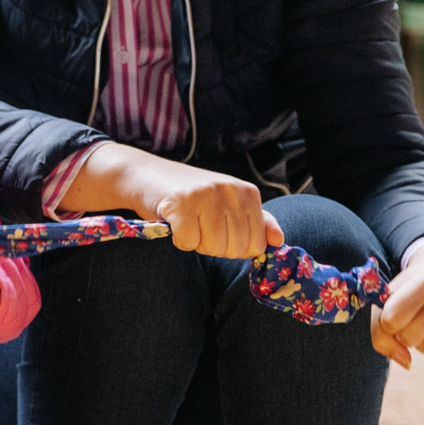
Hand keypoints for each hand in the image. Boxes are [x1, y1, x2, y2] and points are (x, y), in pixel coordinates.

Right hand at [60, 142, 283, 257]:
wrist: (145, 175)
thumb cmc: (189, 195)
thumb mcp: (227, 204)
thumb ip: (257, 222)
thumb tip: (279, 242)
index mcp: (247, 192)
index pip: (255, 244)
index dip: (233, 247)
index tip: (216, 229)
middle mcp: (230, 190)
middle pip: (234, 249)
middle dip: (213, 246)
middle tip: (199, 225)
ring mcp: (206, 194)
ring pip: (212, 248)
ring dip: (195, 243)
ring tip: (187, 221)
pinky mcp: (181, 203)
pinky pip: (188, 243)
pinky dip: (178, 240)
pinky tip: (173, 222)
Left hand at [371, 238, 423, 368]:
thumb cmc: (412, 287)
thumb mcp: (390, 297)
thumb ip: (381, 331)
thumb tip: (406, 363)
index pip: (392, 320)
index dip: (387, 323)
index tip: (394, 312)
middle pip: (410, 338)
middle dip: (404, 334)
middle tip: (412, 318)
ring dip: (422, 344)